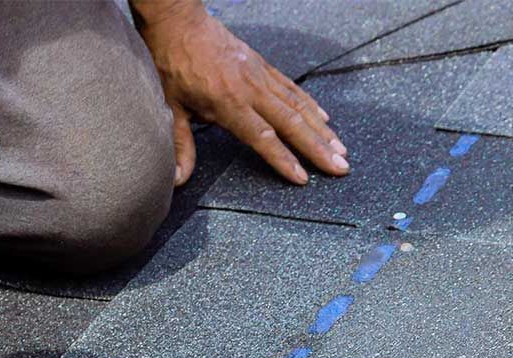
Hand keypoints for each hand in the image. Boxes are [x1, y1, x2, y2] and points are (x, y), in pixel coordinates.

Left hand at [135, 1, 347, 185]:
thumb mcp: (171, 107)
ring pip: (298, 106)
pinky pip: (293, 89)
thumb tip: (178, 179)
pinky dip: (311, 105)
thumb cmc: (173, 65)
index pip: (262, 137)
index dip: (283, 159)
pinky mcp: (263, 67)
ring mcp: (260, 76)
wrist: (179, 23)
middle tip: (340, 167)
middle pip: (291, 123)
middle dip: (318, 148)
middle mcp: (250, 89)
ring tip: (341, 149)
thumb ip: (179, 145)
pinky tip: (325, 120)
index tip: (303, 177)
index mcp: (228, 102)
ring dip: (322, 130)